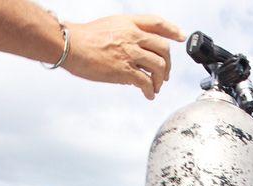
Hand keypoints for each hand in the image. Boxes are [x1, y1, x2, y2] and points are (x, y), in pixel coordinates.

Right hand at [64, 15, 184, 97]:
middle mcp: (133, 35)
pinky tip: (149, 95)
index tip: (182, 37)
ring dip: (161, 80)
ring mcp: (130, 53)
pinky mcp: (125, 70)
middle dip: (168, 64)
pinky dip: (151, 91)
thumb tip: (137, 51)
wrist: (70, 45)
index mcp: (129, 23)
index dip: (172, 30)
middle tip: (165, 75)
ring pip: (159, 66)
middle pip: (163, 48)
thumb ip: (126, 35)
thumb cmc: (84, 38)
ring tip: (156, 87)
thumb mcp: (109, 25)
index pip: (157, 23)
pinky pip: (146, 82)